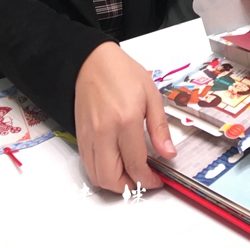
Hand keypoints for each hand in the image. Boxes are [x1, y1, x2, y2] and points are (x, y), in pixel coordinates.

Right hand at [74, 42, 175, 192]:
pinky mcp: (80, 135)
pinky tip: (115, 164)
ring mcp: (89, 135)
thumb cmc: (123, 73)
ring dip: (115, 183)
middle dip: (131, 187)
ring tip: (131, 175)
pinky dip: (101, 172)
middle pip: (112, 178)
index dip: (149, 179)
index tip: (158, 180)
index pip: (136, 164)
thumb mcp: (151, 95)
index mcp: (126, 120)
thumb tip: (169, 153)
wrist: (93, 62)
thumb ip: (159, 128)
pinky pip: (88, 165)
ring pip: (97, 176)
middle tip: (144, 180)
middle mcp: (104, 132)